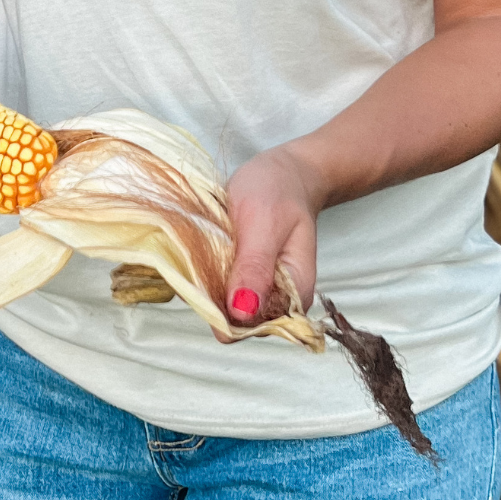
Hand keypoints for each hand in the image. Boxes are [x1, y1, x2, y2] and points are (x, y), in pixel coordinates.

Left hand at [222, 143, 327, 327]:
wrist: (284, 173)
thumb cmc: (279, 191)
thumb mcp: (264, 223)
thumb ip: (254, 268)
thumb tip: (241, 313)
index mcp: (294, 295)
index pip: (249, 326)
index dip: (221, 306)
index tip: (209, 268)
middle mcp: (277, 302)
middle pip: (232, 319)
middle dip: (212, 290)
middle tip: (212, 247)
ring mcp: (258, 293)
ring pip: (219, 304)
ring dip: (206, 279)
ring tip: (211, 242)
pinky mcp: (242, 281)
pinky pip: (216, 287)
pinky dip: (206, 270)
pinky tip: (209, 246)